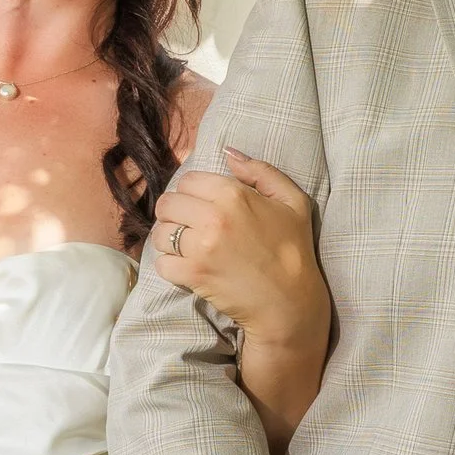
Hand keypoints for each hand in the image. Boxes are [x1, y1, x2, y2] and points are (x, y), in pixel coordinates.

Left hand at [149, 149, 327, 355]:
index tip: (202, 206)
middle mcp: (213, 217)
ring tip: (188, 247)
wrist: (290, 302)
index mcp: (234, 194)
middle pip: (167, 204)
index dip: (193, 192)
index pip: (188, 180)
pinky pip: (161, 263)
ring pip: (161, 233)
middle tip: (190, 227)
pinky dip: (170, 266)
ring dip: (170, 240)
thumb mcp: (293, 201)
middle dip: (175, 214)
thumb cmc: (293, 250)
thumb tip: (228, 152)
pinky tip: (187, 267)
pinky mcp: (193, 275)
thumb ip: (261, 171)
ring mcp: (201, 247)